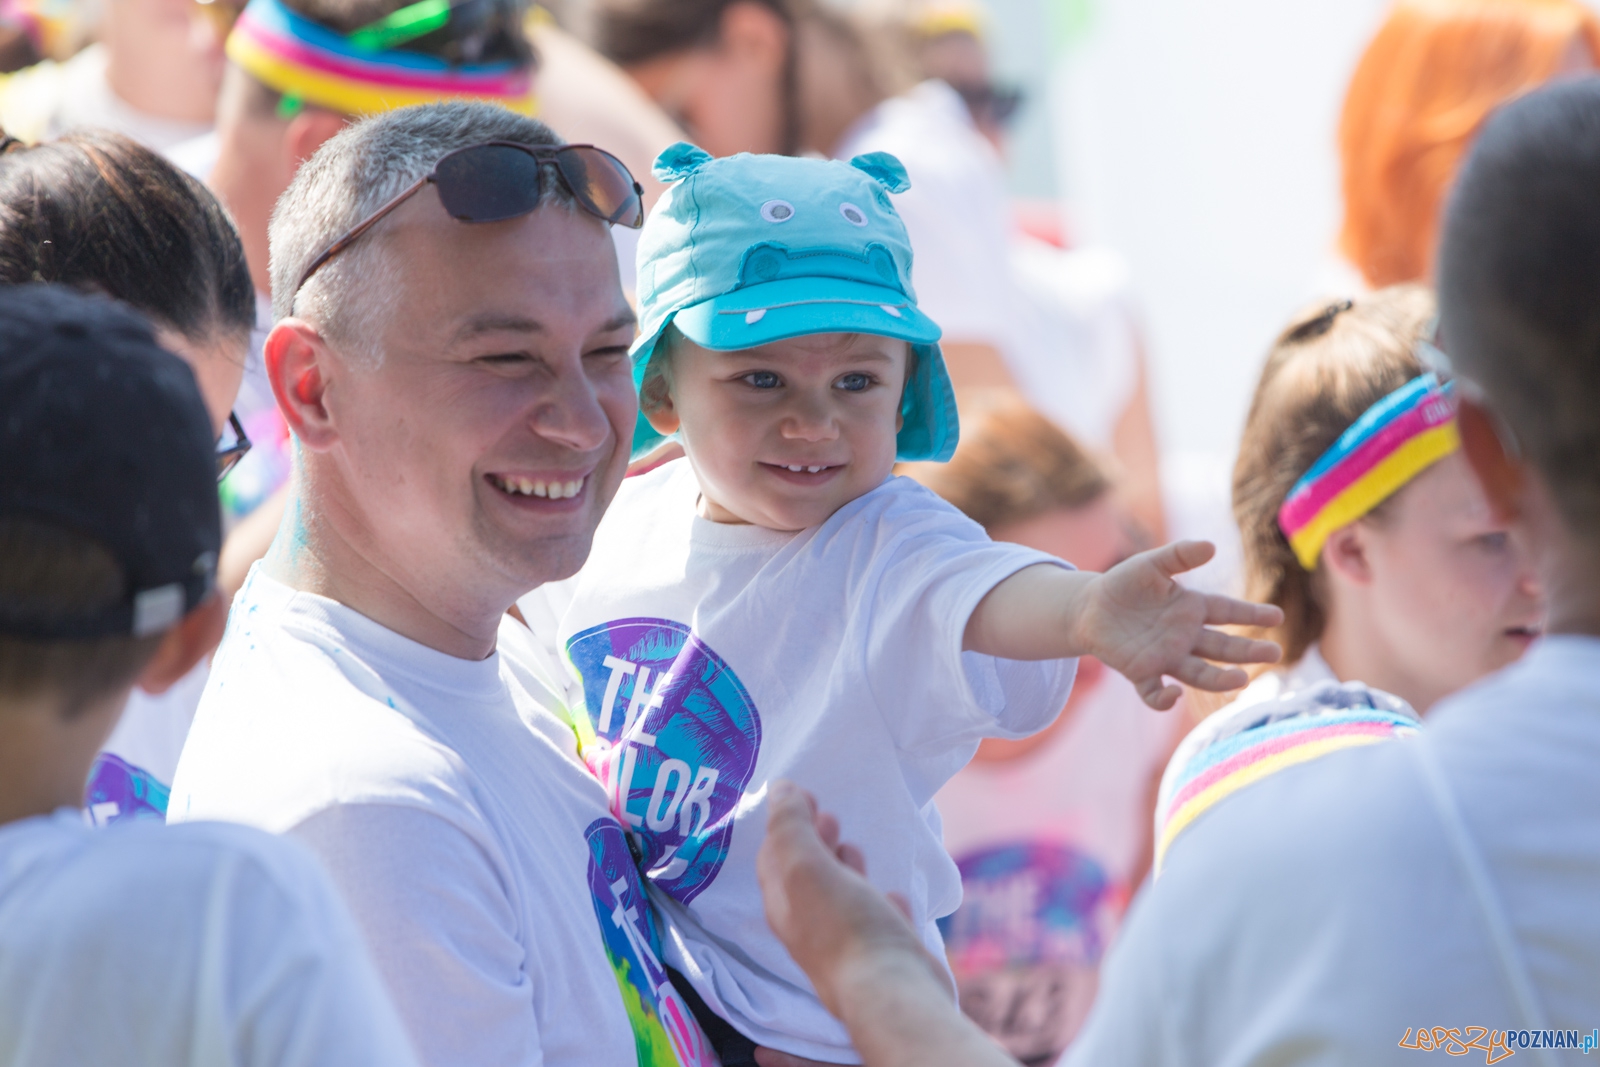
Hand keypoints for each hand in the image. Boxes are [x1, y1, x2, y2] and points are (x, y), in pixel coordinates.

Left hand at [756, 782, 944, 1021]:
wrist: (890, 992)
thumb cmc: (844, 926)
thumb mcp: (806, 865)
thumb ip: (790, 826)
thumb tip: (780, 789)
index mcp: (785, 905)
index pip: (773, 857)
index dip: (784, 823)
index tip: (803, 793)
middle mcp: (809, 927)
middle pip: (805, 876)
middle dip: (813, 841)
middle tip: (828, 814)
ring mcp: (848, 943)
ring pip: (840, 897)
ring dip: (843, 868)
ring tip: (852, 847)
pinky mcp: (883, 956)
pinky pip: (878, 922)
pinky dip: (881, 901)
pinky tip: (892, 894)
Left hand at [1075, 540, 1282, 709]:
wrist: (1089, 607)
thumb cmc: (1125, 584)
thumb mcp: (1152, 564)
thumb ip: (1179, 555)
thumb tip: (1211, 546)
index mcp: (1192, 609)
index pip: (1228, 612)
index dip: (1252, 614)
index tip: (1276, 616)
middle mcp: (1185, 637)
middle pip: (1223, 648)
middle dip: (1248, 652)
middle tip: (1275, 653)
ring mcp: (1165, 657)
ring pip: (1199, 673)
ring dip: (1219, 679)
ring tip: (1241, 679)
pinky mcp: (1140, 672)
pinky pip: (1155, 692)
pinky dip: (1164, 698)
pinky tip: (1172, 693)